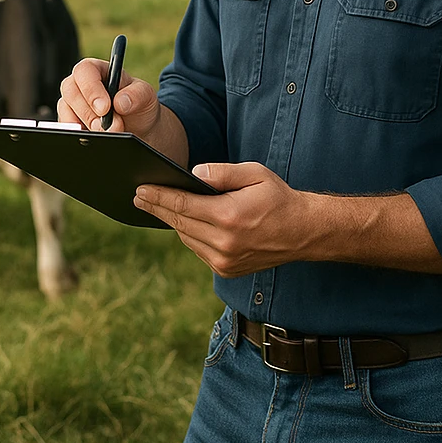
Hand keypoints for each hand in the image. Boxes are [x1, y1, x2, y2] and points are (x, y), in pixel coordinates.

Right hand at [58, 57, 160, 135]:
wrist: (139, 130)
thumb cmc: (138, 106)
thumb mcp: (146, 96)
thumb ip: (137, 95)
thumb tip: (120, 102)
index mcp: (97, 70)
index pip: (85, 71)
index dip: (91, 89)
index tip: (104, 108)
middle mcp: (80, 85)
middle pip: (70, 91)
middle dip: (89, 112)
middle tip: (107, 127)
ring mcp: (72, 104)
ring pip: (65, 111)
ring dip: (85, 125)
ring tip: (106, 134)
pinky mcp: (70, 122)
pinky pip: (66, 129)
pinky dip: (79, 136)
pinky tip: (94, 140)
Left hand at [134, 162, 316, 277]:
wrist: (303, 232)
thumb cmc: (277, 197)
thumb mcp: (254, 173)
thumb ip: (222, 172)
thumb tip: (193, 172)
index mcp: (229, 217)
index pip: (182, 205)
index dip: (158, 197)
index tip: (140, 189)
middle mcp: (224, 243)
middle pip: (179, 223)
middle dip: (157, 207)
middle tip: (138, 196)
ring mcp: (224, 261)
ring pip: (186, 238)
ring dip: (173, 222)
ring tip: (157, 205)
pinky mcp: (226, 270)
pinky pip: (197, 249)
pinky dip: (189, 234)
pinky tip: (183, 221)